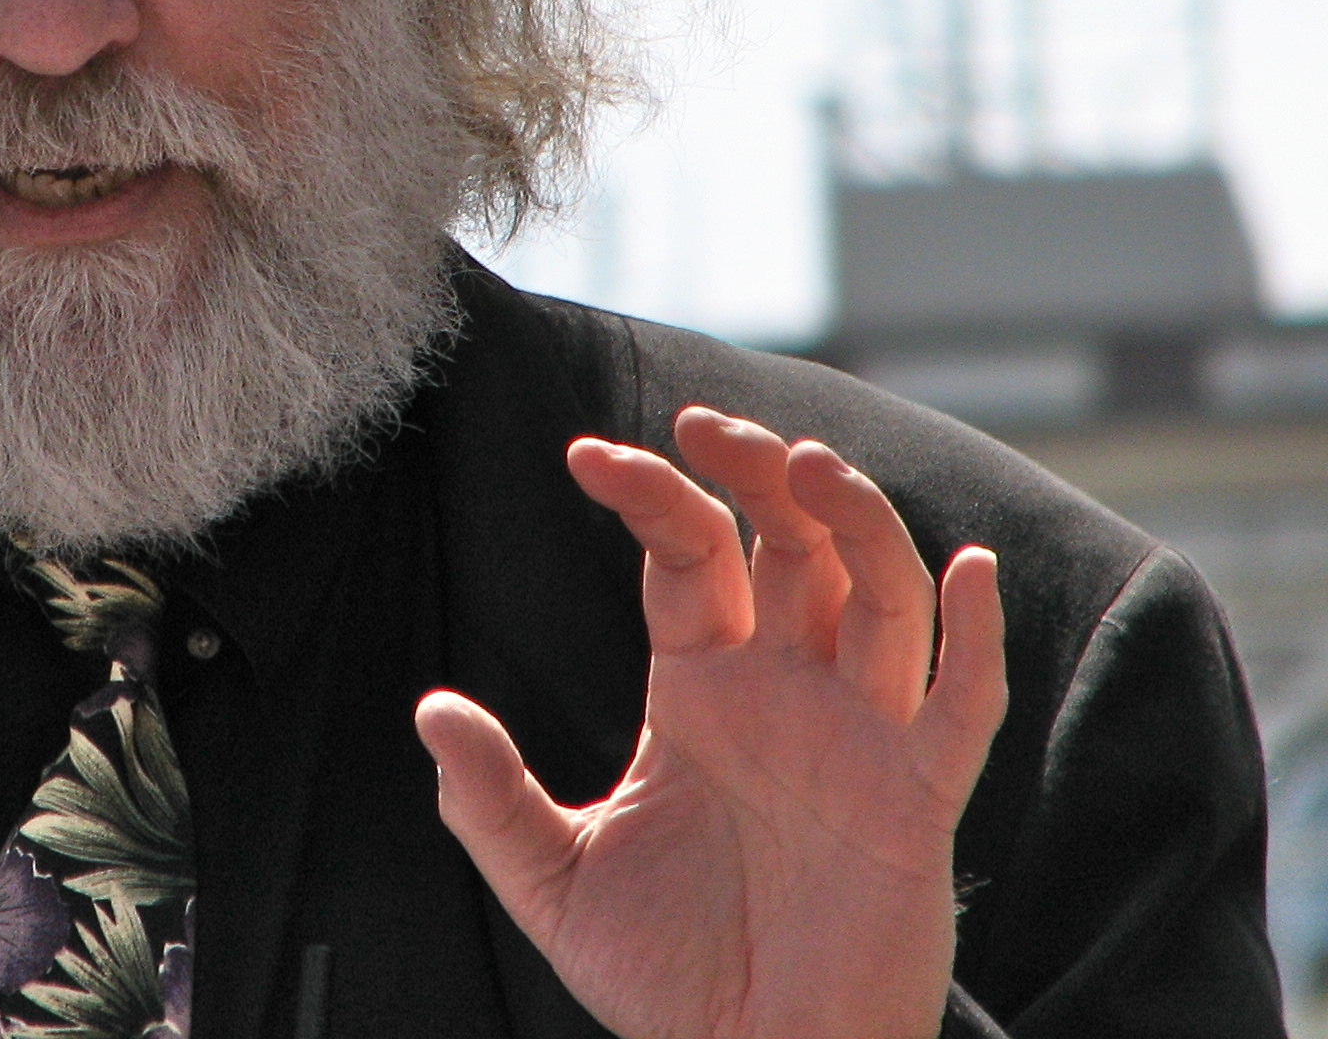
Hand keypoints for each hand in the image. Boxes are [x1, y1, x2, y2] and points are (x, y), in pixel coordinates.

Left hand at [414, 406, 1006, 1038]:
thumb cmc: (666, 978)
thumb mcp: (554, 881)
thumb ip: (491, 798)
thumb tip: (430, 709)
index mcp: (701, 690)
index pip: (687, 556)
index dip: (650, 495)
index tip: (587, 456)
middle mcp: (785, 692)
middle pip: (791, 543)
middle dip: (757, 472)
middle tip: (707, 425)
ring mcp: (859, 738)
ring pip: (879, 595)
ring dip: (856, 522)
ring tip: (807, 464)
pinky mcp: (919, 802)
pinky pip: (963, 706)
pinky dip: (973, 636)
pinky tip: (963, 567)